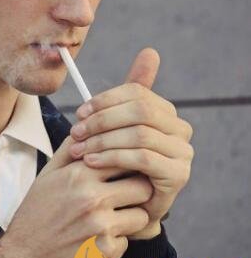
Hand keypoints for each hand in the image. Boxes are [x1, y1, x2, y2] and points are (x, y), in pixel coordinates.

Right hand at [0, 133, 152, 257]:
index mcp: (79, 175)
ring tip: (114, 218)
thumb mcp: (47, 175)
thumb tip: (88, 125)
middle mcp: (92, 198)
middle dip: (139, 190)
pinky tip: (98, 239)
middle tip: (129, 195)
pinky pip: (129, 241)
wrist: (25, 255)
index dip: (131, 164)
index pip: (125, 158)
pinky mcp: (106, 251)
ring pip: (142, 215)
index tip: (128, 171)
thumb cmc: (37, 212)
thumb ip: (70, 149)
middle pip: (143, 186)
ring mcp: (101, 226)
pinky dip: (117, 241)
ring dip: (132, 217)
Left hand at [68, 48, 194, 237]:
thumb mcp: (113, 128)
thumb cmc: (113, 163)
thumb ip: (125, 95)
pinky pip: (142, 157)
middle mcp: (179, 129)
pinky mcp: (178, 175)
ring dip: (102, 140)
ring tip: (78, 150)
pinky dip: (112, 156)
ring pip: (139, 133)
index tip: (79, 113)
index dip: (105, 100)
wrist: (119, 206)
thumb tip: (151, 52)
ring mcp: (183, 153)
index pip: (136, 93)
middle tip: (75, 133)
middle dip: (102, 120)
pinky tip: (91, 162)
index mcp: (164, 112)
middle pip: (139, 110)